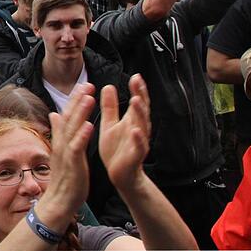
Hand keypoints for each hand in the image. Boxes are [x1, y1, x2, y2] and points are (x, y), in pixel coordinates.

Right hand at [36, 83, 93, 223]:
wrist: (59, 200)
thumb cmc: (64, 177)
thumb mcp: (62, 151)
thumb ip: (59, 131)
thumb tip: (54, 113)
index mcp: (62, 140)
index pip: (67, 115)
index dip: (74, 100)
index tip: (83, 85)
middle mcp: (62, 143)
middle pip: (69, 117)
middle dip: (78, 100)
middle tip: (87, 83)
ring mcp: (66, 153)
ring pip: (73, 128)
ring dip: (80, 112)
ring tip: (89, 97)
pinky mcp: (72, 164)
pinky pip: (77, 147)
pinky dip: (82, 135)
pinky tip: (90, 125)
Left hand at [98, 75, 150, 191]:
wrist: (119, 175)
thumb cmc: (116, 149)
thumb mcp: (110, 124)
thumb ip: (109, 107)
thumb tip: (109, 86)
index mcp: (132, 121)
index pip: (137, 102)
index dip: (137, 89)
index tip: (135, 75)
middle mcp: (138, 129)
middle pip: (141, 110)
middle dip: (140, 95)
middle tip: (138, 81)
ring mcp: (138, 142)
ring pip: (142, 125)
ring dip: (140, 113)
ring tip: (136, 100)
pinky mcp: (135, 156)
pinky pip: (139, 146)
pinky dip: (138, 138)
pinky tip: (135, 130)